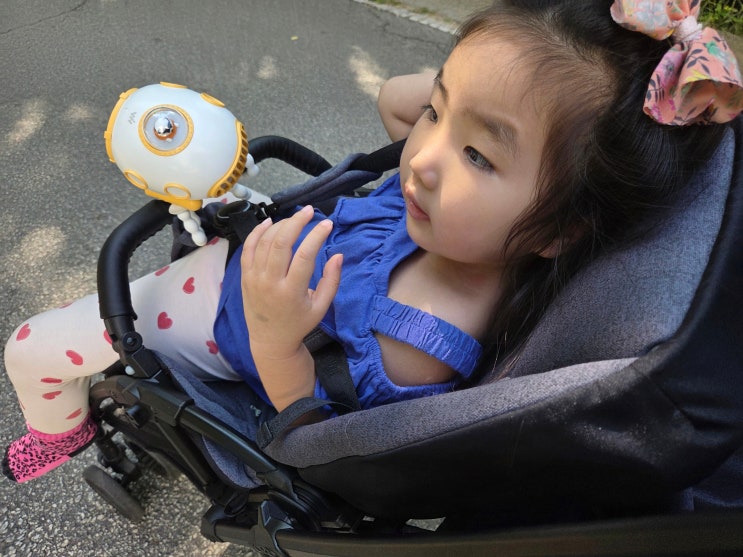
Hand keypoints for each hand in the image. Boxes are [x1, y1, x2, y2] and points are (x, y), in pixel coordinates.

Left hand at [241, 205, 342, 357]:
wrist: (270, 340)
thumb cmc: (299, 323)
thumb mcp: (321, 307)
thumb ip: (331, 281)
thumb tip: (338, 255)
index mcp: (291, 292)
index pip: (304, 256)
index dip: (316, 236)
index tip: (327, 224)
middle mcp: (270, 283)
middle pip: (281, 243)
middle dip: (296, 222)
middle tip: (309, 211)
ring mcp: (254, 278)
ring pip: (264, 242)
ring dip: (280, 225)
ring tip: (295, 219)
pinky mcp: (245, 276)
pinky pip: (248, 248)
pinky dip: (257, 232)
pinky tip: (270, 222)